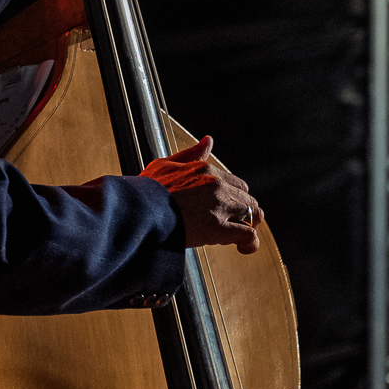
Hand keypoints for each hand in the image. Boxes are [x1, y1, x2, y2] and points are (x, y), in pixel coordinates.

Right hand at [140, 135, 263, 253]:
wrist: (135, 211)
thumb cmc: (144, 191)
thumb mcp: (164, 165)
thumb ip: (190, 154)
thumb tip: (208, 140)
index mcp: (205, 170)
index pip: (235, 183)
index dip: (232, 197)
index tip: (223, 208)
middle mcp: (217, 185)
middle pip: (247, 198)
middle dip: (242, 211)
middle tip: (229, 223)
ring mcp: (219, 206)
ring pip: (252, 214)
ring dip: (247, 224)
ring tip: (237, 235)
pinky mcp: (218, 227)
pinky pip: (248, 234)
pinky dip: (250, 243)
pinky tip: (244, 248)